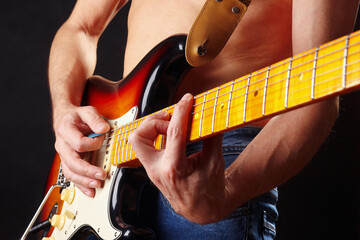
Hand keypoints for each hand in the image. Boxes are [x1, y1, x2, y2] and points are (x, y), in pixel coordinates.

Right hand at [54, 105, 109, 196]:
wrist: (66, 119)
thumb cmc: (77, 117)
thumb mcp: (87, 111)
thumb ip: (95, 119)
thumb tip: (103, 128)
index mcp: (65, 131)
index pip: (79, 143)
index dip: (93, 143)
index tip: (102, 138)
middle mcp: (62, 145)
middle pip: (72, 162)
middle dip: (88, 171)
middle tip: (101, 175)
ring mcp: (64, 155)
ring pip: (70, 172)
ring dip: (84, 181)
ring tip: (97, 185)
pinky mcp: (68, 162)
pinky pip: (72, 176)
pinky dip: (81, 185)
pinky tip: (90, 191)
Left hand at [129, 93, 229, 223]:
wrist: (201, 209)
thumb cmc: (209, 188)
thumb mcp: (215, 161)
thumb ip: (212, 136)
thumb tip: (211, 115)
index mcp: (174, 168)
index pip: (173, 132)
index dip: (181, 111)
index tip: (187, 99)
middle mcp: (157, 170)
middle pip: (139, 136)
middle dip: (153, 121)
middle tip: (171, 119)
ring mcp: (152, 171)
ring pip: (137, 141)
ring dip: (151, 128)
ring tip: (170, 126)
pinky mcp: (151, 169)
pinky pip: (145, 147)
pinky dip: (155, 136)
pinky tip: (170, 135)